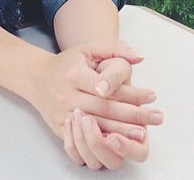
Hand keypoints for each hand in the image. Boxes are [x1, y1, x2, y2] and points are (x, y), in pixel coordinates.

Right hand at [28, 40, 161, 168]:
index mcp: (75, 75)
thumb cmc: (69, 62)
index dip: (131, 93)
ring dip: (121, 132)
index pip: (107, 88)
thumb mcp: (90, 48)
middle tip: (155, 118)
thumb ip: (116, 48)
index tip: (152, 96)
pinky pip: (84, 139)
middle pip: (105, 110)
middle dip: (132, 116)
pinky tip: (118, 145)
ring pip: (96, 127)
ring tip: (142, 134)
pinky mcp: (60, 129)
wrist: (38, 78)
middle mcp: (67, 96)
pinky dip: (102, 142)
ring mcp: (63, 115)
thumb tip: (139, 57)